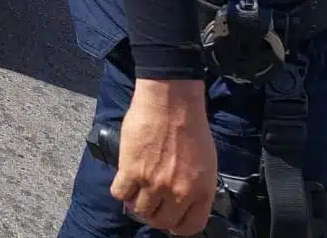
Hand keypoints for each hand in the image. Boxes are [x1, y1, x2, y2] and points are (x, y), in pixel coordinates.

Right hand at [111, 79, 217, 234]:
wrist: (170, 101)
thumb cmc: (190, 126)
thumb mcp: (206, 162)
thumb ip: (195, 186)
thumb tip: (183, 202)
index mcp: (202, 191)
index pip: (189, 227)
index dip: (176, 225)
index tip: (169, 217)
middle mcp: (179, 191)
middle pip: (161, 221)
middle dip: (154, 214)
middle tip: (150, 200)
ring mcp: (154, 183)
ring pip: (139, 210)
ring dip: (136, 201)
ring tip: (137, 187)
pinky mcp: (131, 170)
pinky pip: (120, 194)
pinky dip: (121, 189)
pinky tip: (125, 178)